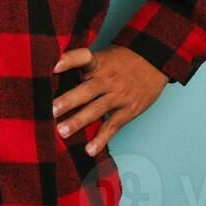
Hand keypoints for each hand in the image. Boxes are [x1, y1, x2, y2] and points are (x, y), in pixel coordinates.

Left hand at [51, 45, 169, 154]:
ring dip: (78, 121)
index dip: (69, 60)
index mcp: (99, 62)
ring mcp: (119, 96)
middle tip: (50, 111)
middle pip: (86, 90)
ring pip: (96, 109)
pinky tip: (89, 150)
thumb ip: (84, 66)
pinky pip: (113, 126)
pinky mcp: (129, 110)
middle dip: (68, 101)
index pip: (83, 57)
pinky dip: (101, 139)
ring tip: (61, 132)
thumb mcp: (104, 55)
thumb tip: (54, 75)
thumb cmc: (122, 60)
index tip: (54, 66)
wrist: (155, 61)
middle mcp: (108, 79)